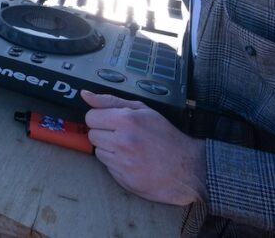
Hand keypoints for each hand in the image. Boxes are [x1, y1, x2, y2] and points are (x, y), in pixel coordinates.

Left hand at [82, 91, 205, 205]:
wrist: (188, 169)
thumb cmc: (167, 137)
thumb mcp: (143, 110)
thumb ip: (110, 101)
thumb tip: (85, 95)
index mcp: (126, 120)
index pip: (91, 117)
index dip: (100, 118)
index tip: (110, 121)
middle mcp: (123, 141)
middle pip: (92, 134)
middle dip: (104, 134)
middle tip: (123, 135)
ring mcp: (123, 162)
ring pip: (98, 151)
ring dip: (110, 150)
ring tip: (130, 149)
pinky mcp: (124, 179)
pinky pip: (108, 167)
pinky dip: (117, 164)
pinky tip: (133, 161)